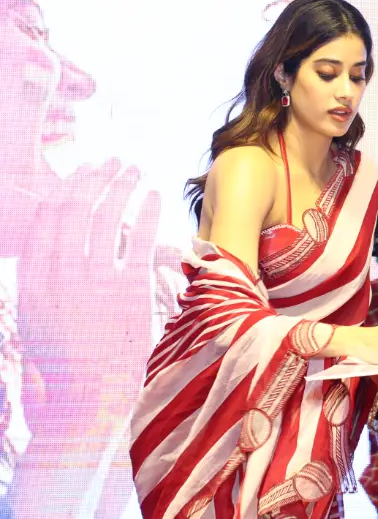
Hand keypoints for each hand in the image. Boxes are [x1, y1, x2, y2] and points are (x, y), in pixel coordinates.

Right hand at [18, 159, 158, 362]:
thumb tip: (51, 262)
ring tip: (131, 168)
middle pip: (71, 211)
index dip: (63, 194)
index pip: (44, 223)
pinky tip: (152, 194)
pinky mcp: (126, 290)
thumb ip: (44, 291)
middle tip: (108, 163)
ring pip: (103, 216)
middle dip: (90, 179)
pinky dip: (145, 212)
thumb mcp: (37, 329)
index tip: (78, 178)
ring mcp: (91, 281)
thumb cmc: (65, 374)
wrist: (87, 404)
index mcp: (33, 283)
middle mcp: (57, 276)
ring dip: (118, 185)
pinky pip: (136, 240)